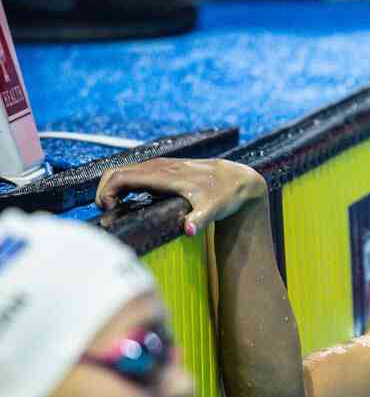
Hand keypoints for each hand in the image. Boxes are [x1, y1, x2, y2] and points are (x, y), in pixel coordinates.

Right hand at [96, 158, 266, 236]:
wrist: (238, 179)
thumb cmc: (225, 195)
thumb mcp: (215, 209)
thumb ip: (201, 219)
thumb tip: (189, 230)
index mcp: (165, 175)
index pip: (123, 176)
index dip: (108, 191)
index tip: (109, 209)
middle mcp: (160, 167)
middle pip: (118, 172)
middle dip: (104, 190)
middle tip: (108, 212)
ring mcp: (161, 166)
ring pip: (126, 171)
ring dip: (113, 188)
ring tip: (114, 209)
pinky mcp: (164, 169)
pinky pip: (136, 173)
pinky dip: (124, 185)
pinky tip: (127, 201)